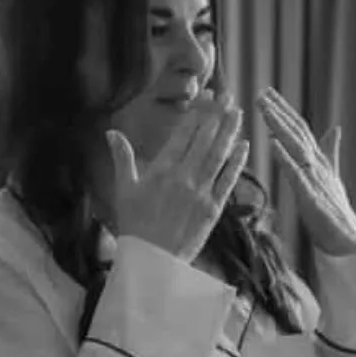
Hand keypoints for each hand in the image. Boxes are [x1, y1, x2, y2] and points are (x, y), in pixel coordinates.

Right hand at [107, 92, 247, 263]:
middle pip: (204, 140)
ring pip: (218, 156)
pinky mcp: (214, 210)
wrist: (152, 261)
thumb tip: (112, 132)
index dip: (196, 113)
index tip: (205, 96)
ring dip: (229, 132)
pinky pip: (228, 181)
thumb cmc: (135, 225)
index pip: (182, 134)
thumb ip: (123, 158)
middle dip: (216, 115)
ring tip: (237, 112)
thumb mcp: (124, 189)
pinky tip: (244, 146)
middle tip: (227, 95)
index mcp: (161, 170)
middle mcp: (183, 178)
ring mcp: (201, 193)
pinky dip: (236, 163)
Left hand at [256, 86, 355, 254]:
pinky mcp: (311, 197)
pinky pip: (296, 175)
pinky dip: (285, 158)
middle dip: (279, 112)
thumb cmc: (336, 209)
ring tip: (265, 110)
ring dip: (280, 127)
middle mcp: (317, 164)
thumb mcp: (332, 174)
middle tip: (261, 94)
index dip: (285, 110)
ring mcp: (315, 179)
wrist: (348, 238)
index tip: (268, 92)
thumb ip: (330, 150)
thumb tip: (336, 128)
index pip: (300, 129)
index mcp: (319, 159)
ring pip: (296, 147)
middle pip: (297, 133)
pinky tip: (273, 144)